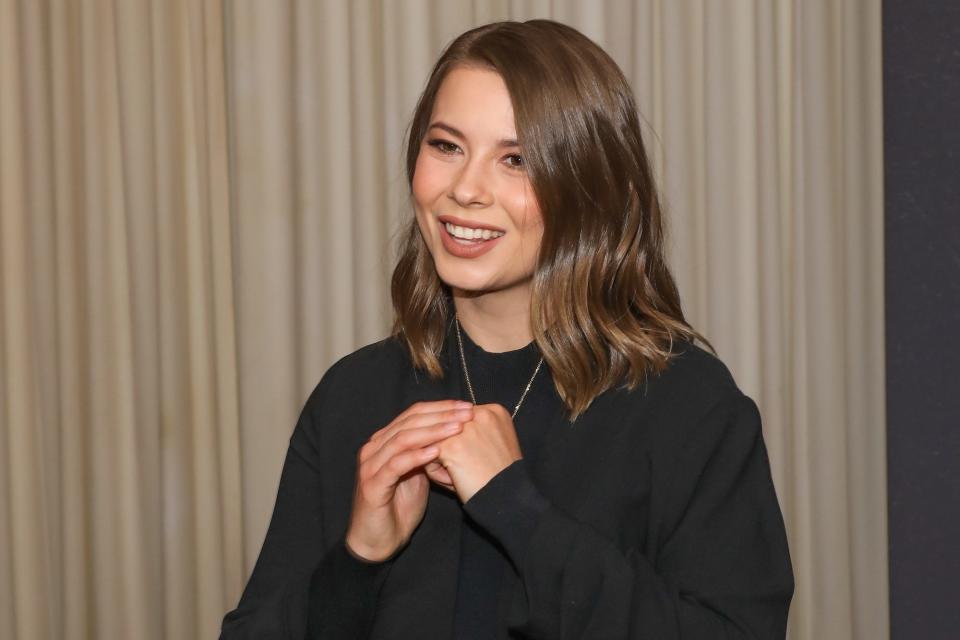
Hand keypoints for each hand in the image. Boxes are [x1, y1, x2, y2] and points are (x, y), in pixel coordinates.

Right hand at [345, 400, 472, 560]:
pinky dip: (416, 456)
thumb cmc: (399, 508)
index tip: (467, 407)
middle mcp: (374, 448)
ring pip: (403, 439)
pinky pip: (395, 465)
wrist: (377, 542)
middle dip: (441, 415)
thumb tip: (455, 435)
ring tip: (457, 428)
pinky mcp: (372, 485)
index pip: (414, 414)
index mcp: (384, 441)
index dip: (441, 408)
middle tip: (467, 413)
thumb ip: (429, 454)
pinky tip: (436, 452)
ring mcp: (371, 465)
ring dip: (432, 432)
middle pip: (409, 421)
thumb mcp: (419, 475)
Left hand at [433, 403, 522, 502]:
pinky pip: (428, 454)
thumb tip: (445, 433)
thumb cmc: (501, 478)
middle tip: (465, 469)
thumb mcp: (496, 444)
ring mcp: (464, 428)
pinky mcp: (450, 445)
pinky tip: (453, 480)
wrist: (506, 498)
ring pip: (435, 439)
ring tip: (458, 475)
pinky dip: (435, 471)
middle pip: (446, 426)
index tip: (473, 459)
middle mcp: (480, 413)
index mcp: (494, 411)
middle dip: (448, 448)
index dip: (460, 439)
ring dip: (440, 458)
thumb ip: (476, 432)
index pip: (461, 418)